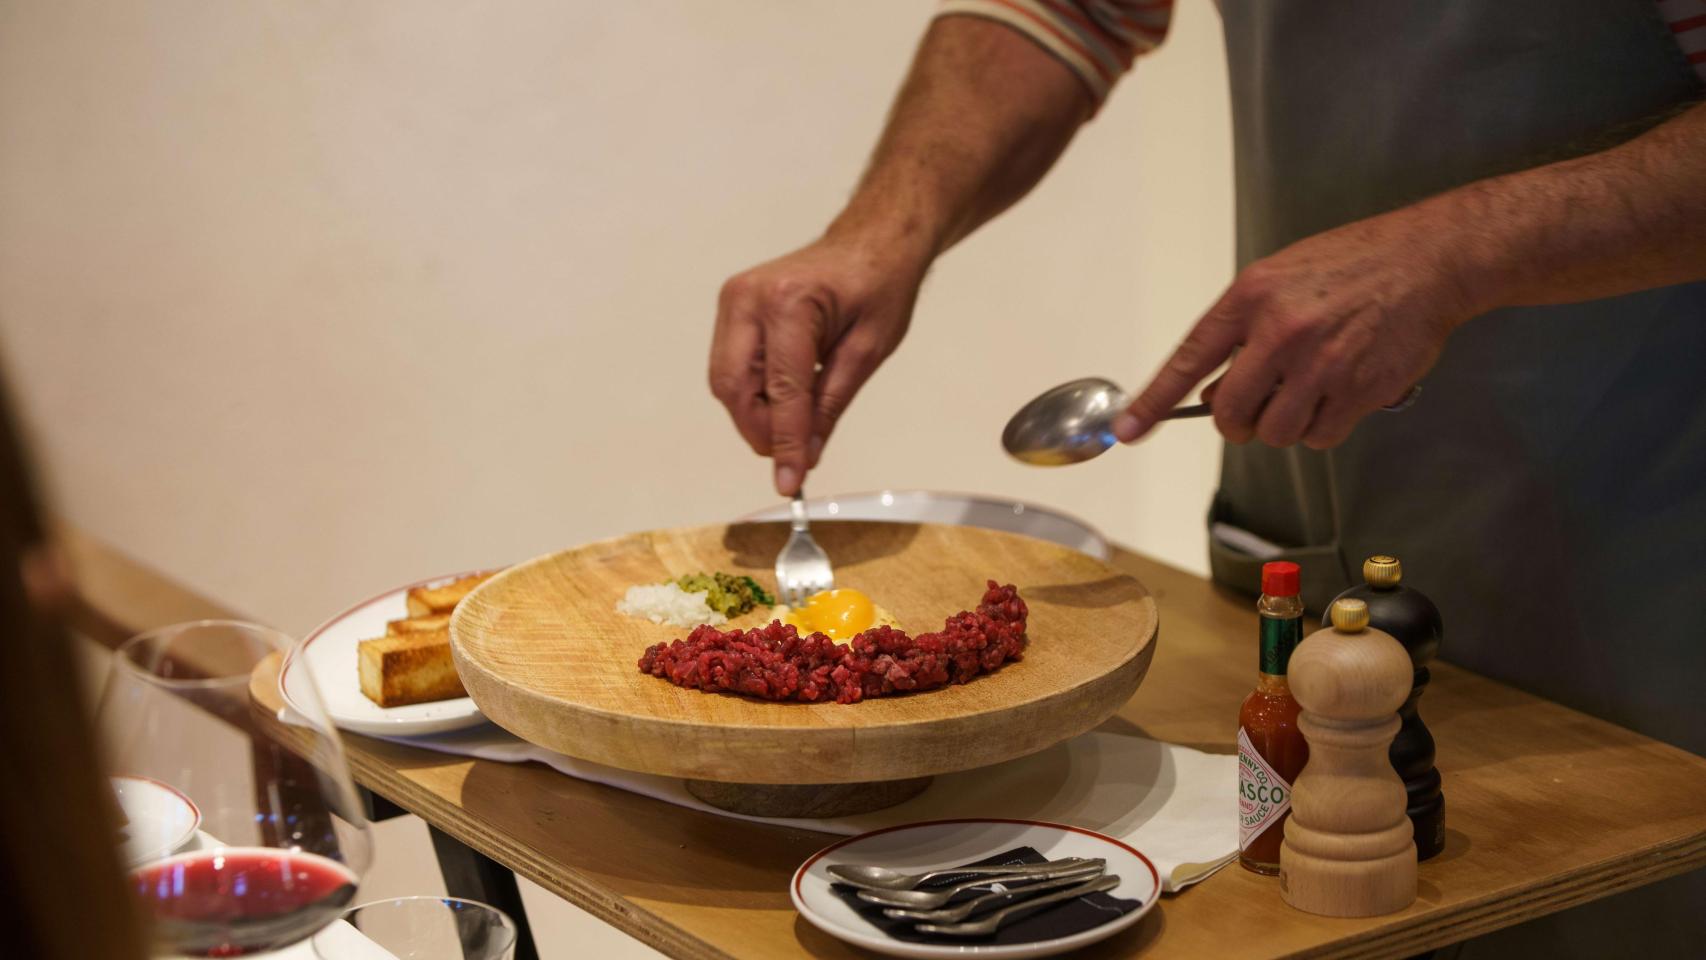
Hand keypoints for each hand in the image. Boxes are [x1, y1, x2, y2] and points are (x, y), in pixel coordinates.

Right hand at [710, 237, 924, 494]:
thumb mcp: (868, 351)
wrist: (870, 242)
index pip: (781, 389)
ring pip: (726, 381)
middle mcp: (750, 296)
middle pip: (733, 387)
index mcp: (792, 302)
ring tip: (798, 419)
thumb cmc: (878, 285)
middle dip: (761, 429)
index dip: (785, 441)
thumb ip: (830, 405)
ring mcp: (734, 298)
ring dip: (756, 413)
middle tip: (794, 455)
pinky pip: (730, 366)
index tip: (790, 481)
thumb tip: (804, 455)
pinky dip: (753, 393)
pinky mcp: (731, 307)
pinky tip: (786, 396)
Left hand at [1113, 206, 1481, 448]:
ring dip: (1283, 425)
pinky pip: (1320, 438)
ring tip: (1307, 390)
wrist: (1427, 260)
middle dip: (1236, 422)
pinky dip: (1322, 428)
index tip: (1128, 430)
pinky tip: (1338, 394)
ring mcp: (1321, 364)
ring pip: (1276, 432)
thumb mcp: (1280, 279)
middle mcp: (1281, 333)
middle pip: (1230, 414)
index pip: (1189, 358)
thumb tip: (1211, 392)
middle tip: (1254, 409)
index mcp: (1251, 298)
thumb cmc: (1351, 266)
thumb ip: (1242, 332)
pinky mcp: (1359, 389)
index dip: (1153, 400)